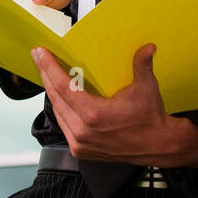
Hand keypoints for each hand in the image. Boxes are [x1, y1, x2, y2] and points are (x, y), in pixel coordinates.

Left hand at [31, 43, 197, 168]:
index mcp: (94, 115)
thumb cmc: (151, 118)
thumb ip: (142, 65)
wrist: (158, 146)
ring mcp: (80, 143)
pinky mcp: (81, 150)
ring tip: (47, 74)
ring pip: (58, 112)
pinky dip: (61, 109)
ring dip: (51, 92)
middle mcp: (83, 132)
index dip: (48, 68)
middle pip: (55, 98)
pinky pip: (64, 125)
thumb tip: (147, 47)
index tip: (39, 53)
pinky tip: (59, 97)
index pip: (63, 87)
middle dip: (45, 75)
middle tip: (39, 57)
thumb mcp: (147, 88)